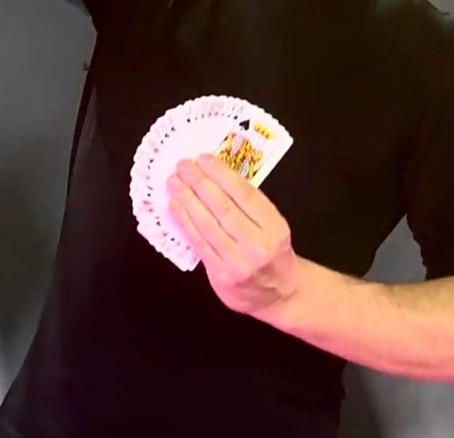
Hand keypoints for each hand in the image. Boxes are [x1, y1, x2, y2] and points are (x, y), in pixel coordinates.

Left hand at [167, 154, 301, 317]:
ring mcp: (238, 262)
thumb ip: (250, 205)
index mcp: (275, 227)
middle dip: (200, 183)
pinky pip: (199, 243)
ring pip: (208, 225)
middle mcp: (258, 245)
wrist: (279, 294)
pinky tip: (175, 206)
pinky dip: (185, 222)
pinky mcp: (221, 275)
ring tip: (174, 182)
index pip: (245, 194)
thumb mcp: (273, 225)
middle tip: (183, 165)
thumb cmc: (273, 251)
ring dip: (187, 199)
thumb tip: (215, 175)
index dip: (222, 174)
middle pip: (223, 208)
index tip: (204, 159)